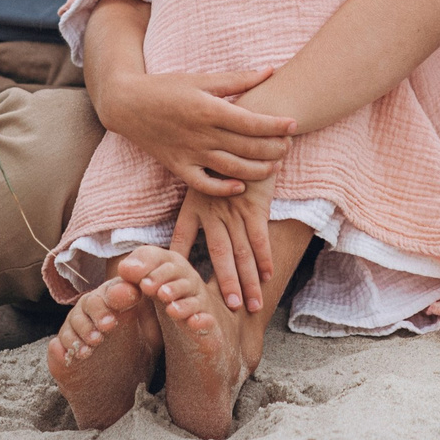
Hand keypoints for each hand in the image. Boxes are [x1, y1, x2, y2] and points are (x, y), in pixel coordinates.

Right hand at [91, 66, 295, 194]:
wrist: (127, 104)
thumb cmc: (166, 87)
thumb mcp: (201, 78)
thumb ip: (237, 78)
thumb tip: (271, 70)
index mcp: (208, 109)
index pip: (251, 122)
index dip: (275, 125)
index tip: (294, 124)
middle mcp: (201, 134)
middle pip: (247, 147)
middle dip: (273, 149)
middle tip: (289, 146)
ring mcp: (189, 153)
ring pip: (231, 169)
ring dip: (257, 171)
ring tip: (275, 166)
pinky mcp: (178, 167)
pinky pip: (203, 184)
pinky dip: (223, 188)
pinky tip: (240, 186)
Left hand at [170, 169, 278, 312]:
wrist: (248, 129)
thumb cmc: (223, 155)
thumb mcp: (201, 173)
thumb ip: (194, 198)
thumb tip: (181, 220)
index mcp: (194, 204)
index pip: (181, 238)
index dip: (177, 263)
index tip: (172, 285)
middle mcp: (213, 210)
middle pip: (218, 254)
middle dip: (225, 284)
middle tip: (229, 309)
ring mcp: (235, 208)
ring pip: (241, 251)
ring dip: (248, 280)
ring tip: (252, 305)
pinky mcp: (256, 204)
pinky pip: (260, 236)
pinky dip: (265, 257)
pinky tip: (268, 276)